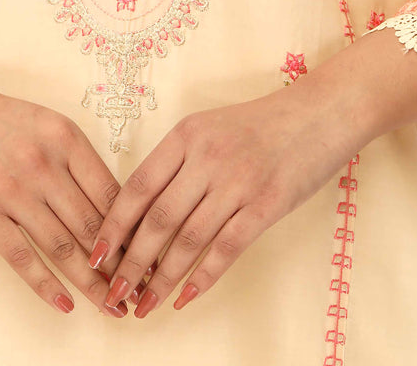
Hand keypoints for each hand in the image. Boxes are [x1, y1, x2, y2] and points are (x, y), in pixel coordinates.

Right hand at [0, 56, 134, 318]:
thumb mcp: (46, 123)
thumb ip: (76, 159)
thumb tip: (111, 205)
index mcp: (66, 138)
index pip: (112, 193)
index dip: (134, 229)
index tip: (150, 254)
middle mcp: (44, 164)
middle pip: (93, 224)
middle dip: (121, 264)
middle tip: (140, 291)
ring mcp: (12, 190)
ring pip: (63, 246)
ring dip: (91, 283)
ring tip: (112, 307)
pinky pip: (20, 256)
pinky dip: (46, 285)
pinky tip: (66, 304)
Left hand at [86, 75, 368, 318]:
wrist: (321, 112)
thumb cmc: (263, 124)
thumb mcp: (211, 127)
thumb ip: (180, 161)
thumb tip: (142, 211)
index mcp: (186, 134)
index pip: (137, 186)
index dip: (113, 225)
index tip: (96, 254)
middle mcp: (207, 156)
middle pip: (157, 218)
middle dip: (130, 262)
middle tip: (112, 292)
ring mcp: (238, 181)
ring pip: (188, 239)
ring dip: (161, 278)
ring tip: (143, 305)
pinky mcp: (267, 204)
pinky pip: (227, 248)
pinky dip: (202, 277)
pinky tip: (185, 298)